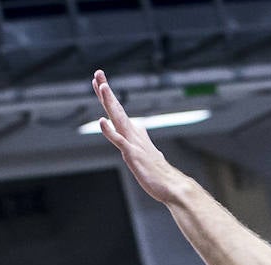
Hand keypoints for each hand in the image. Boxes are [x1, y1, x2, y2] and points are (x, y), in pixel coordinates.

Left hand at [90, 70, 191, 203]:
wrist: (172, 185)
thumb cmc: (159, 172)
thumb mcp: (148, 151)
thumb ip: (142, 139)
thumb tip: (141, 130)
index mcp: (134, 133)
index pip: (118, 111)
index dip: (108, 96)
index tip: (100, 82)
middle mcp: (133, 134)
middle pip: (116, 108)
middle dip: (106, 90)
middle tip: (98, 73)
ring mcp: (133, 143)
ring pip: (118, 118)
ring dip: (110, 102)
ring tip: (101, 86)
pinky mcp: (132, 154)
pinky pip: (119, 140)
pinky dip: (109, 130)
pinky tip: (101, 121)